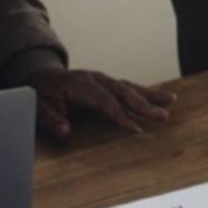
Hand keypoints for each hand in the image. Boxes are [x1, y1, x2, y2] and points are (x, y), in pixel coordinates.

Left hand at [25, 66, 173, 137]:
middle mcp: (93, 78)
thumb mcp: (36, 108)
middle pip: (122, 91)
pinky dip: (144, 92)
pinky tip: (160, 97)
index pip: (103, 100)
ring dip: (150, 94)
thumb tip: (65, 131)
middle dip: (143, 104)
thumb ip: (49, 120)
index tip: (135, 128)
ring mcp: (101, 78)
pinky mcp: (106, 82)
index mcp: (77, 84)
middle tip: (163, 116)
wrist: (37, 76)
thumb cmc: (38, 94)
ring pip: (128, 86)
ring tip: (172, 100)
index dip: (120, 114)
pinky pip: (127, 86)